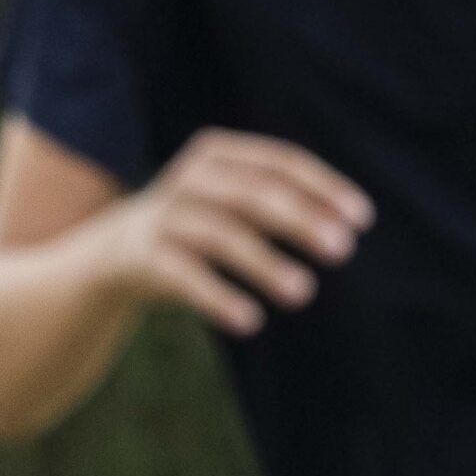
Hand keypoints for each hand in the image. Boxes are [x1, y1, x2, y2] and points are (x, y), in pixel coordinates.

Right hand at [91, 129, 373, 333]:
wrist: (114, 253)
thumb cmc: (197, 225)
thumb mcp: (232, 200)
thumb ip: (279, 201)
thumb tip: (349, 225)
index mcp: (217, 154)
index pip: (279, 162)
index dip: (323, 188)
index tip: (361, 220)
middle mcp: (188, 179)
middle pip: (253, 194)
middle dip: (301, 220)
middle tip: (342, 250)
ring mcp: (163, 216)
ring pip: (221, 235)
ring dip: (265, 264)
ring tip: (303, 292)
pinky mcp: (144, 257)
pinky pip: (185, 276)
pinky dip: (219, 297)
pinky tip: (250, 321)